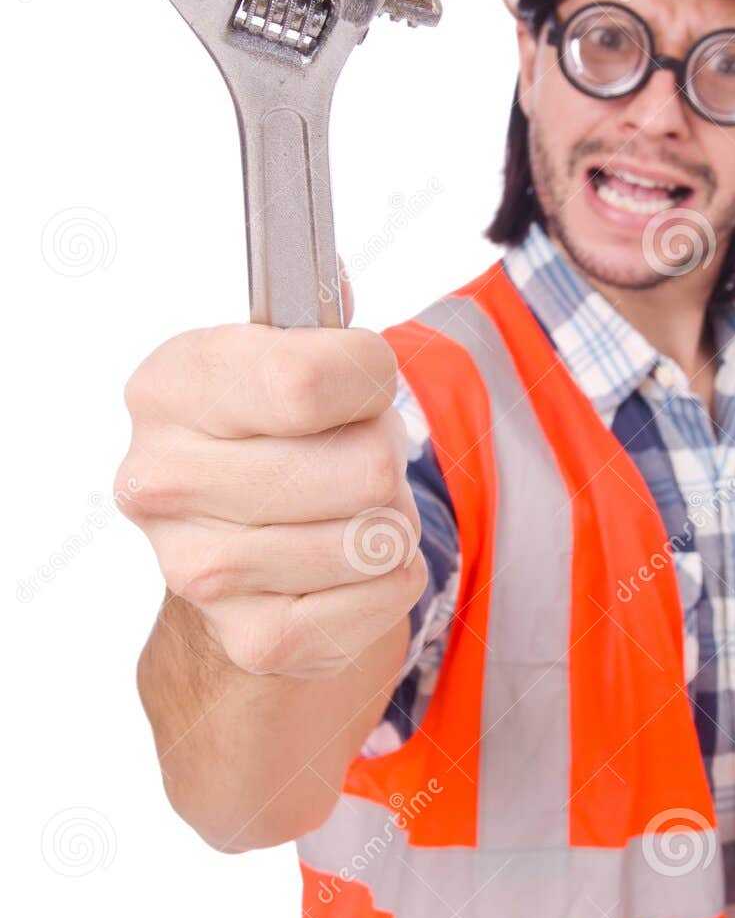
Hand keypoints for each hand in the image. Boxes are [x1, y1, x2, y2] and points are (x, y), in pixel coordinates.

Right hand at [114, 288, 426, 679]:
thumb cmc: (272, 436)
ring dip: (389, 521)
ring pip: (376, 536)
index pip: (307, 380)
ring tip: (348, 509)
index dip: (366, 378)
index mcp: (168, 388)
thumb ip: (315, 319)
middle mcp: (161, 481)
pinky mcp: (249, 636)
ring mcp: (197, 569)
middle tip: (351, 456)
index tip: (357, 382)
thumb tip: (333, 281)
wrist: (233, 544)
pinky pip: (377, 598)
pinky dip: (389, 580)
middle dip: (382, 456)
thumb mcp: (282, 355)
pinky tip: (351, 563)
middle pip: (361, 467)